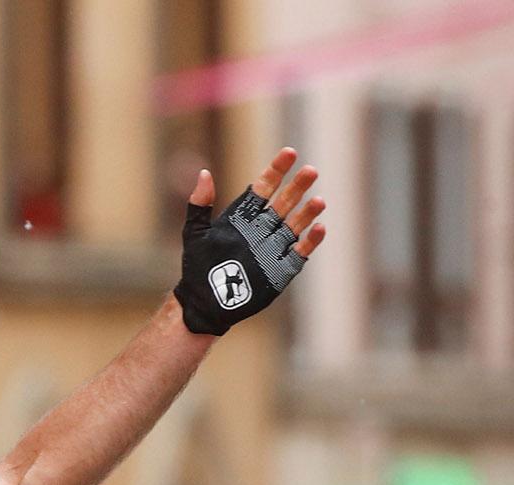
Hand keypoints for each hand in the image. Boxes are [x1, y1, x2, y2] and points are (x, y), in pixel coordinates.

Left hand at [174, 147, 327, 335]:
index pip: (264, 187)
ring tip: (318, 201)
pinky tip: (319, 229)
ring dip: (307, 213)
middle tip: (310, 171)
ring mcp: (273, 248)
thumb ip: (199, 204)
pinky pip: (299, 253)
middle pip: (284, 203)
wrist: (203, 301)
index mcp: (244, 216)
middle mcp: (262, 228)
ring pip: (295, 225)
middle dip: (297, 187)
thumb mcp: (194, 233)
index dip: (277, 170)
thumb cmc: (197, 266)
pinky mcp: (280, 269)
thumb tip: (204, 173)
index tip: (289, 153)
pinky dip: (310, 242)